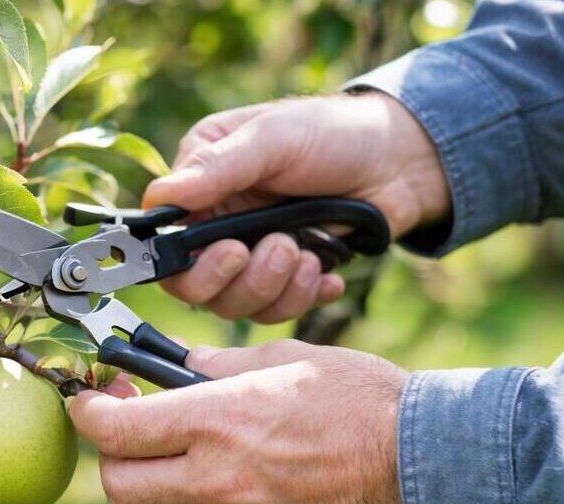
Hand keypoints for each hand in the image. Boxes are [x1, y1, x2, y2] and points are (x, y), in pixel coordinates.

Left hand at [72, 340, 409, 503]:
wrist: (419, 461)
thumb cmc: (358, 402)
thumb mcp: (283, 358)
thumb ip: (220, 364)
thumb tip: (183, 363)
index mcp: (217, 420)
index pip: (115, 428)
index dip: (88, 411)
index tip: (91, 400)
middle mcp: (217, 478)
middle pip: (119, 484)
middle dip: (112, 454)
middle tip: (129, 430)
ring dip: (144, 497)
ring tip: (165, 468)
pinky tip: (200, 499)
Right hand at [143, 92, 448, 322]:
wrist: (402, 159)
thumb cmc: (334, 132)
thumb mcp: (274, 137)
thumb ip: (218, 168)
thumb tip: (160, 196)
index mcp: (201, 182)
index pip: (165, 240)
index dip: (186, 261)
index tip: (230, 250)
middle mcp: (216, 223)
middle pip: (195, 286)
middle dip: (238, 280)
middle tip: (279, 248)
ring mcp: (250, 253)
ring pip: (236, 304)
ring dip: (275, 287)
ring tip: (308, 252)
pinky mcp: (285, 277)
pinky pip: (275, 310)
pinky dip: (302, 297)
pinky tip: (326, 273)